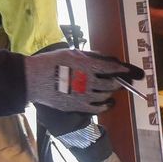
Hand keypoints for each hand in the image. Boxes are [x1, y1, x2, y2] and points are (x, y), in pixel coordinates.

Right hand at [24, 50, 142, 113]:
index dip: (121, 70)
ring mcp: (84, 95)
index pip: (111, 69)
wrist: (35, 79)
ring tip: (111, 90)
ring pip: (105, 96)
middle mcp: (88, 81)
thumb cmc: (51, 62)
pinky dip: (105, 105)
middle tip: (119, 81)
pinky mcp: (78, 106)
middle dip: (117, 82)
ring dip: (111, 93)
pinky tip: (107, 103)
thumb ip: (88, 56)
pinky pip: (97, 108)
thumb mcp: (71, 53)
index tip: (127, 71)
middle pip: (111, 84)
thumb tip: (101, 58)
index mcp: (87, 66)